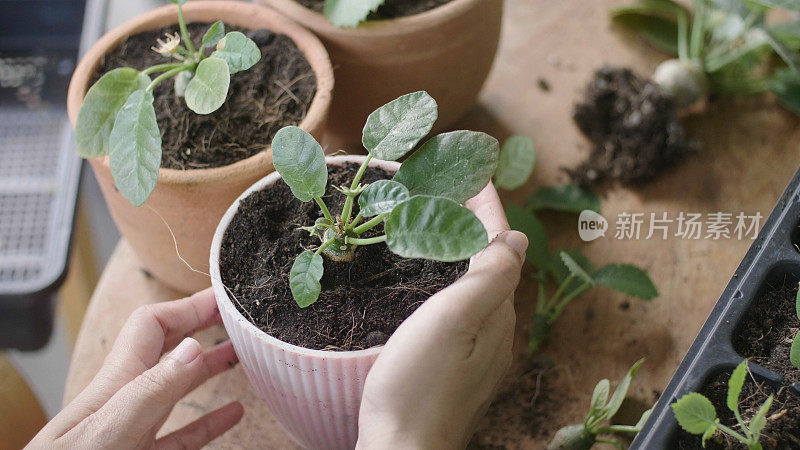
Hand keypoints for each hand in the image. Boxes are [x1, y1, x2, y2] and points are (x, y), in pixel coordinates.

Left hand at [27, 289, 242, 448]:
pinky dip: (210, 420)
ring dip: (209, 367)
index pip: (153, 323)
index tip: (224, 297)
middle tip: (237, 316)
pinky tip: (231, 414)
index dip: (188, 305)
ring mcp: (136, 426)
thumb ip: (150, 389)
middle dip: (202, 325)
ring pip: (179, 387)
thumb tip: (193, 346)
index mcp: (117, 380)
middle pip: (169, 347)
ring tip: (240, 355)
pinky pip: (184, 431)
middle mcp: (128, 397)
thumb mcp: (110, 427)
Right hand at [357, 183, 526, 448]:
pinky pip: (464, 312)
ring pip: (478, 289)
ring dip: (464, 254)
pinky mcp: (456, 369)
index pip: (499, 246)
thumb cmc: (420, 384)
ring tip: (439, 229)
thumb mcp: (454, 320)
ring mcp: (476, 354)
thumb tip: (518, 238)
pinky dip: (452, 283)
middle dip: (478, 227)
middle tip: (452, 195)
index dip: (488, 209)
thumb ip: (489, 277)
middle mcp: (494, 332)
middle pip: (492, 265)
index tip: (475, 175)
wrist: (402, 449)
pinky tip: (431, 285)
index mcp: (496, 314)